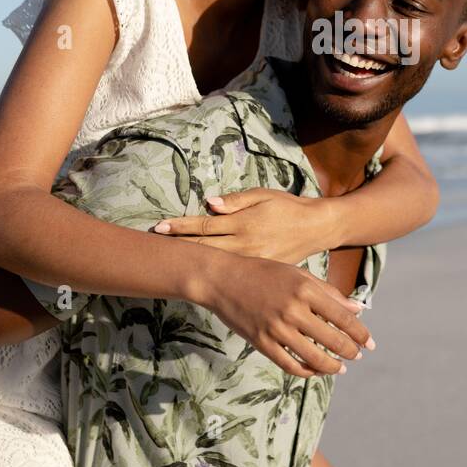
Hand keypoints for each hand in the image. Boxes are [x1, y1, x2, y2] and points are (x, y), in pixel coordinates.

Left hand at [152, 188, 340, 264]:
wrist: (315, 228)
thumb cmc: (287, 207)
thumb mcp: (264, 195)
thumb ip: (236, 201)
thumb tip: (209, 203)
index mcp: (244, 223)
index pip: (205, 225)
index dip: (181, 226)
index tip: (159, 226)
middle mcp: (245, 244)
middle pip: (203, 247)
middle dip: (176, 245)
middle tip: (151, 244)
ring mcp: (251, 261)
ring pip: (213, 262)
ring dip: (189, 259)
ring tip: (166, 259)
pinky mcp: (257, 271)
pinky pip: (230, 270)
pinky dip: (211, 269)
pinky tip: (196, 271)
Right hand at [205, 255, 373, 378]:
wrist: (223, 279)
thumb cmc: (263, 273)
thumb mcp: (298, 275)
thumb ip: (329, 292)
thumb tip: (358, 309)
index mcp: (305, 289)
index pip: (344, 318)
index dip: (361, 334)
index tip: (370, 344)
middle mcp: (293, 310)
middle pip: (333, 340)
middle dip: (350, 352)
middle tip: (357, 356)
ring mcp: (276, 328)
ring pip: (314, 358)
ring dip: (332, 367)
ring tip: (340, 368)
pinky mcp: (262, 342)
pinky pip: (290, 365)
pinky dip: (307, 371)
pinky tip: (315, 370)